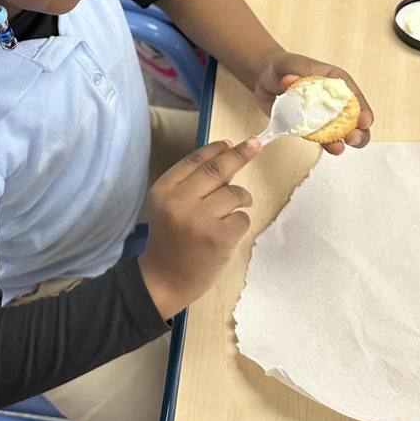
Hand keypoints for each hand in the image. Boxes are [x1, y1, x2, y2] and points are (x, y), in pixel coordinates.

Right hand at [138, 137, 260, 318]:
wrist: (165, 279)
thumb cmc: (171, 239)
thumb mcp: (169, 205)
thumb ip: (191, 183)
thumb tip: (226, 154)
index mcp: (163, 190)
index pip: (194, 160)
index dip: (216, 149)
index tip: (232, 141)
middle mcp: (179, 201)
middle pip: (217, 169)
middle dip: (240, 154)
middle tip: (255, 144)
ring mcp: (199, 219)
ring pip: (234, 193)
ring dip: (241, 198)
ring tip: (233, 210)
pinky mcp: (218, 237)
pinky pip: (242, 218)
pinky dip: (240, 222)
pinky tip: (228, 232)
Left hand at [254, 51, 373, 154]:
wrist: (263, 78)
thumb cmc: (281, 66)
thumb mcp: (287, 64)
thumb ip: (292, 71)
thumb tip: (290, 80)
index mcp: (335, 81)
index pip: (355, 96)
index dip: (363, 110)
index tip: (364, 121)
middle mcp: (333, 100)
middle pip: (354, 118)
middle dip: (358, 131)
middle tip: (351, 138)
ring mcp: (322, 115)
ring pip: (341, 132)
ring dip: (343, 141)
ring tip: (337, 148)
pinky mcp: (309, 127)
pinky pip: (320, 138)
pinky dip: (325, 144)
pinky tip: (327, 148)